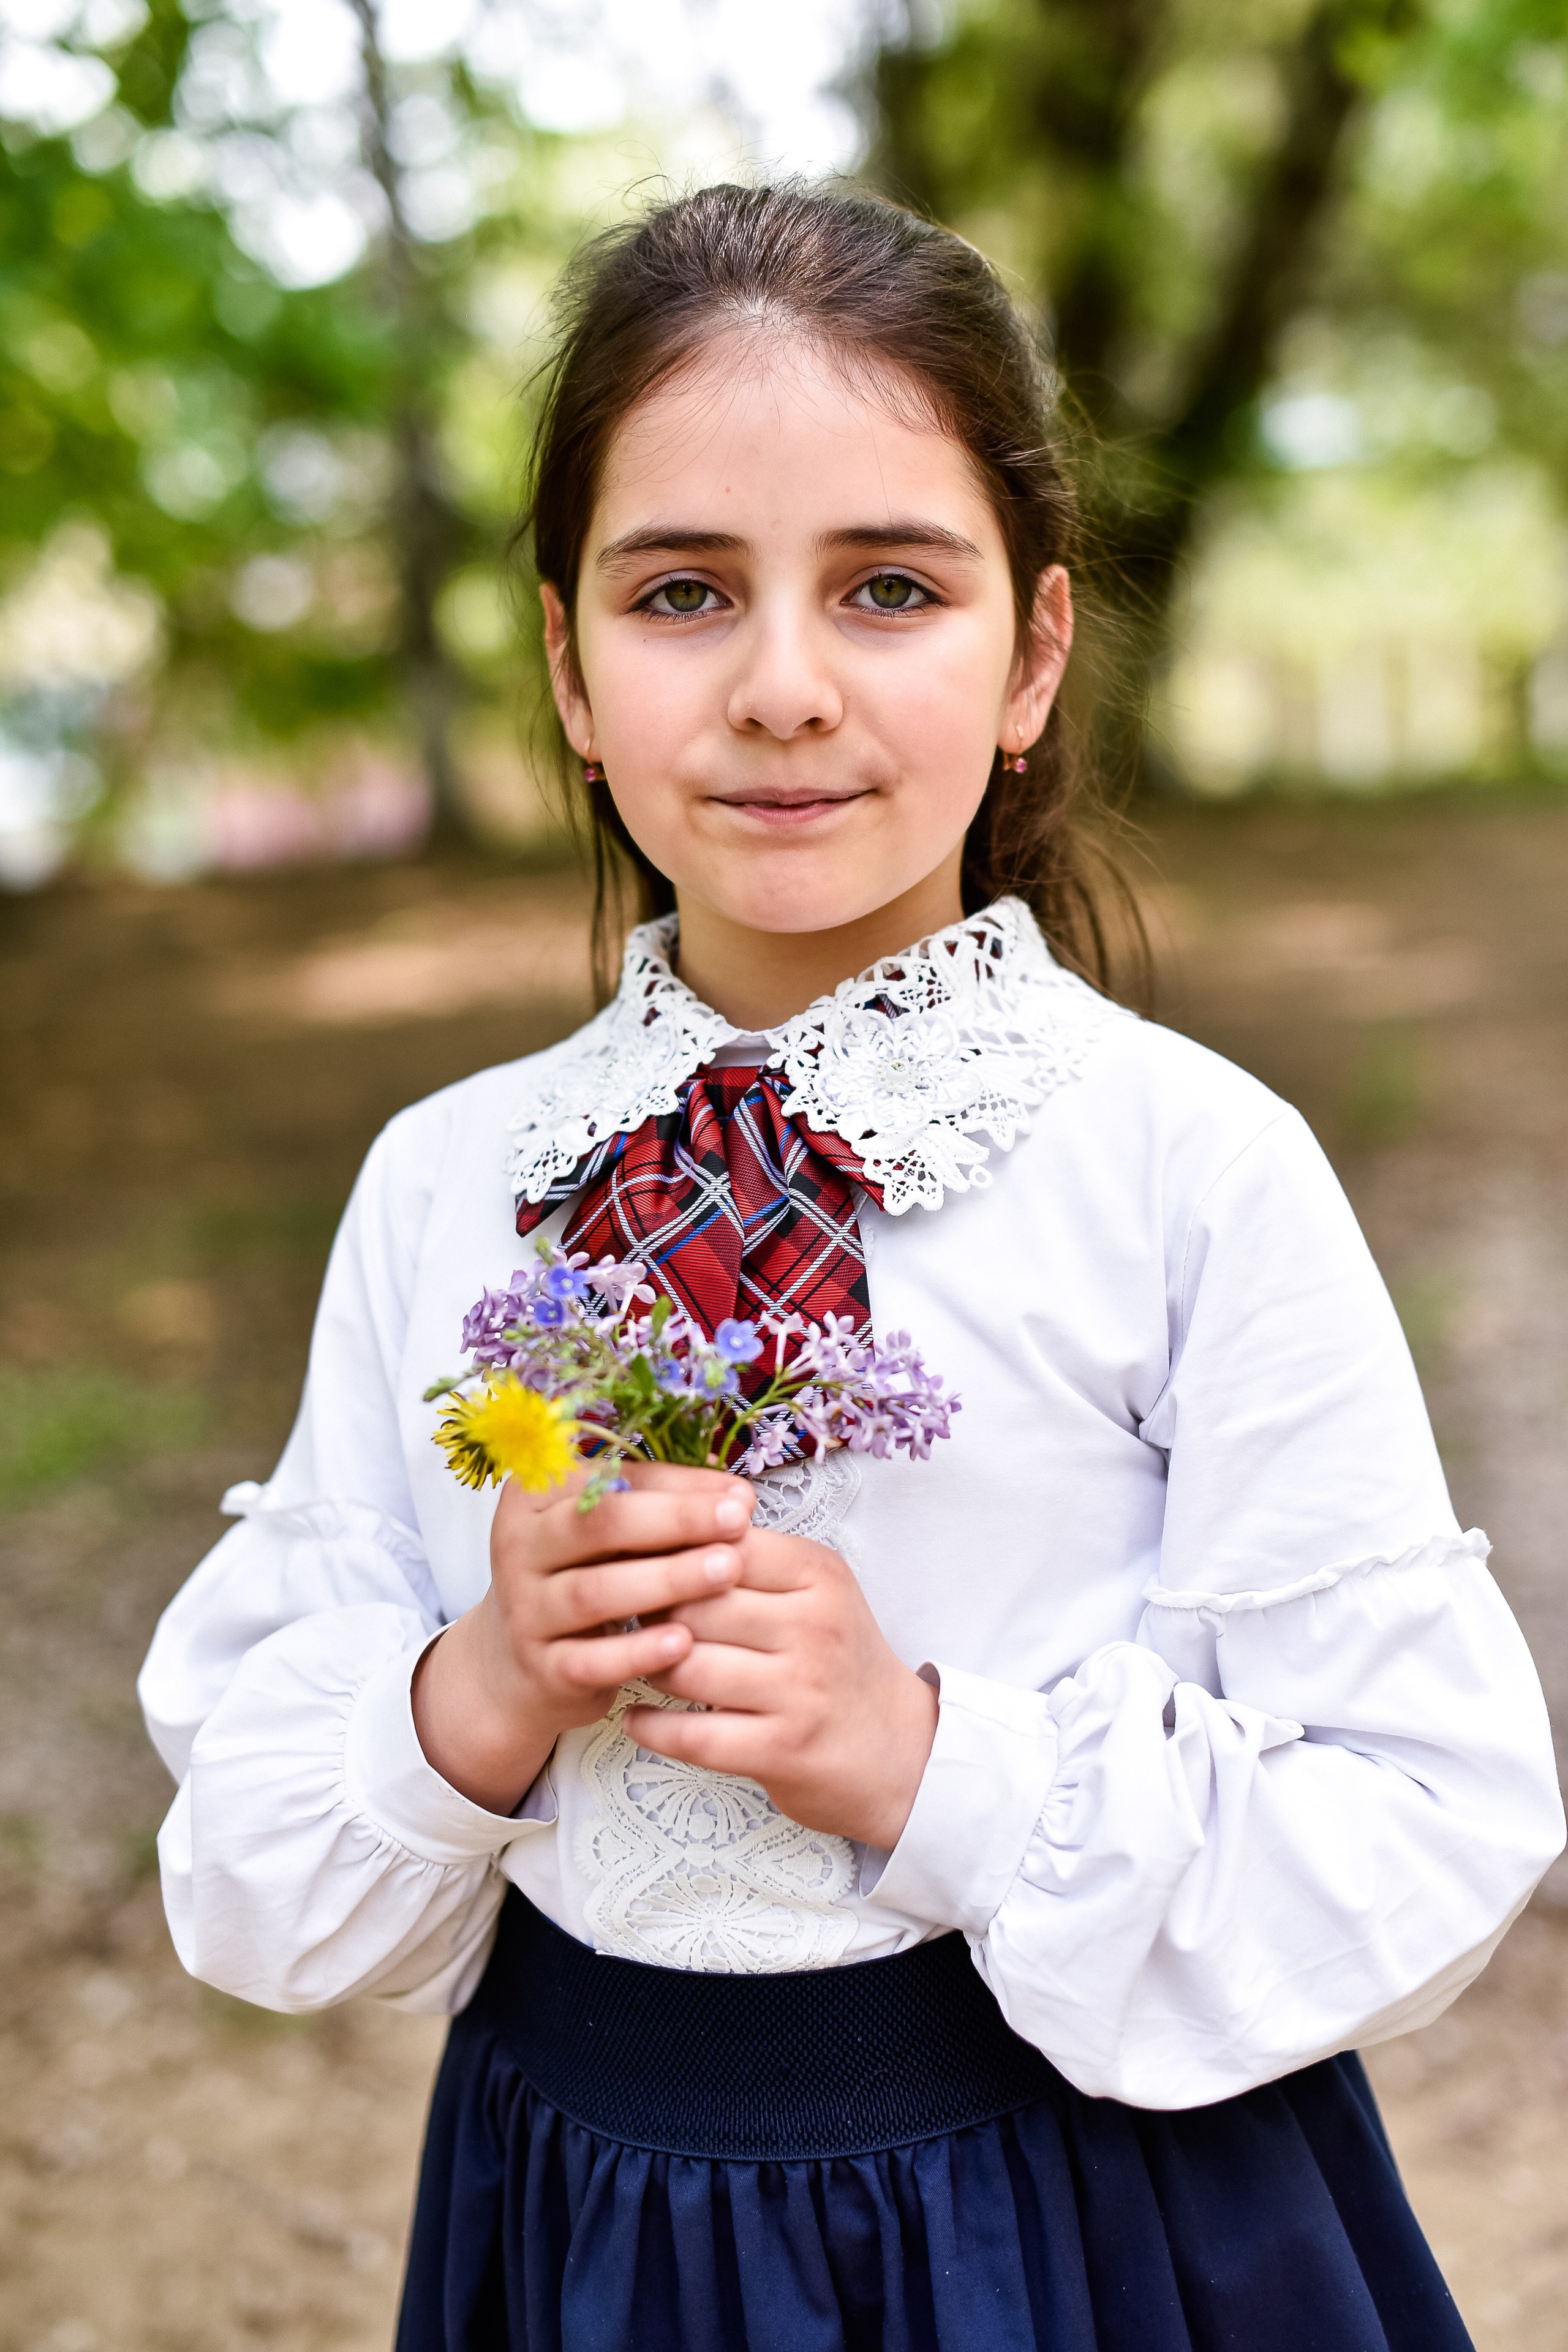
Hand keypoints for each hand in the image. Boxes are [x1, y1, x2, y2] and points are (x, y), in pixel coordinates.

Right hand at [412, 1462, 752, 1813]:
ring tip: (725, 1572)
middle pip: (595, 1524)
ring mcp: (525, 1609)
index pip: (609, 1476)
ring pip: (593, 1591)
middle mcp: (519, 1545)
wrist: (523, 1665)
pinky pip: (590, 1659)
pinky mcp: (540, 1667)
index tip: (740, 1496)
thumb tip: (738, 1497)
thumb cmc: (582, 1577)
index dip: (677, 1484)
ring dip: (665, 1580)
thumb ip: (665, 1506)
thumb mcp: (610, 1534)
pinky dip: (637, 1652)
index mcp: (535, 1494)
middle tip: (737, 1522)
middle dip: (674, 1519)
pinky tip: (682, 1642)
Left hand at [626, 1527, 938, 1851]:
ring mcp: (800, 1691)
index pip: (719, 1544)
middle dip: (651, 1614)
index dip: (669, 1556)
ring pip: (684, 1667)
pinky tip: (638, 1718)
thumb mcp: (813, 1592)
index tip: (640, 1566)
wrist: (898, 1750)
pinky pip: (690, 1735)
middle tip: (634, 1621)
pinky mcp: (782, 1749)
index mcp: (818, 1574)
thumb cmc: (837, 1661)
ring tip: (642, 1665)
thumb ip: (748, 1560)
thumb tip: (656, 1535)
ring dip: (647, 1668)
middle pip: (693, 1605)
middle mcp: (814, 1626)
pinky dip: (650, 1727)